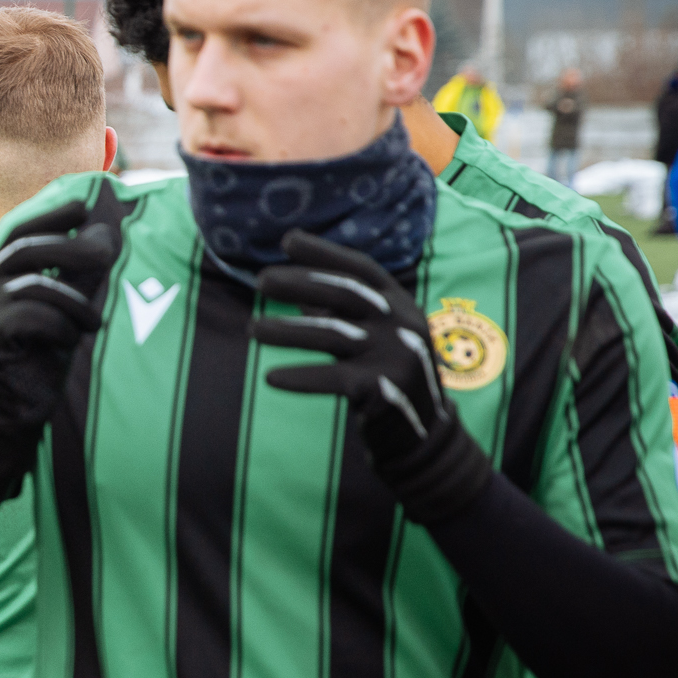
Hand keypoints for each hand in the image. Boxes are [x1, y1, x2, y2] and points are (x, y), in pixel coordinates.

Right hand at [0, 200, 115, 477]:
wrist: (9, 413)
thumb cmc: (38, 358)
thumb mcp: (63, 309)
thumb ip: (76, 276)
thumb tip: (105, 236)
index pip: (19, 231)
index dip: (50, 215)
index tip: (84, 206)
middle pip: (26, 249)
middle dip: (73, 246)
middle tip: (108, 253)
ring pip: (34, 284)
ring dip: (74, 300)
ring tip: (93, 322)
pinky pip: (31, 317)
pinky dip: (60, 326)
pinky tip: (70, 341)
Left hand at [250, 230, 490, 520]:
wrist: (424, 436)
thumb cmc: (388, 377)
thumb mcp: (375, 338)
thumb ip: (345, 316)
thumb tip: (301, 297)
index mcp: (401, 304)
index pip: (361, 268)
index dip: (325, 252)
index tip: (288, 241)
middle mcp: (403, 324)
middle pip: (345, 293)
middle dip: (300, 283)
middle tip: (260, 282)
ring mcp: (397, 356)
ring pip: (333, 334)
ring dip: (287, 331)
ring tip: (252, 330)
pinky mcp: (386, 389)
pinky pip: (334, 379)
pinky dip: (301, 377)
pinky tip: (271, 377)